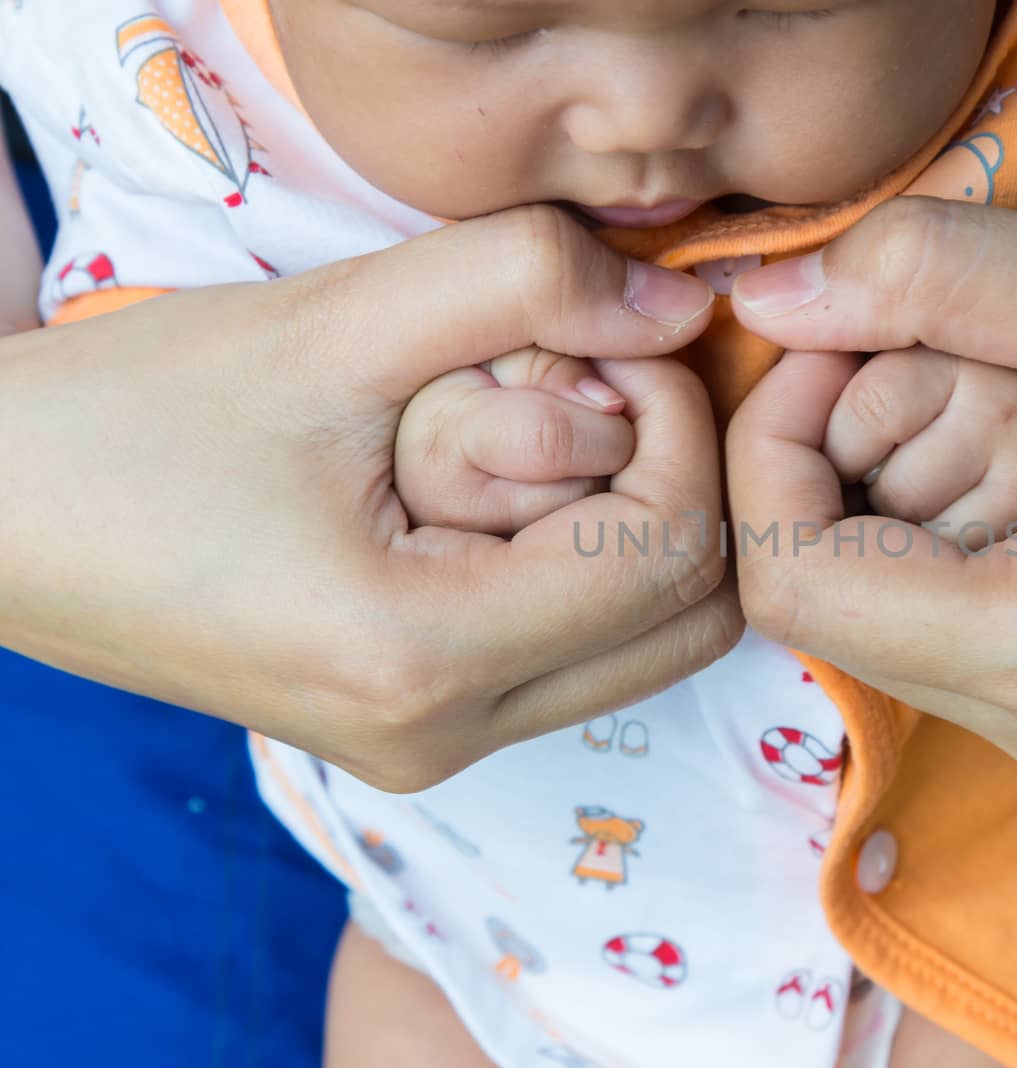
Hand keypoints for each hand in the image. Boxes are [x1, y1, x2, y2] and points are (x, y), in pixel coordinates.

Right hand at [0, 207, 735, 790]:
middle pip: (683, 618)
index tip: (605, 338)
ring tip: (506, 426)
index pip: (667, 557)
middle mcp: (446, 738)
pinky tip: (482, 478)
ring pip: (641, 638)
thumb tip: (683, 308)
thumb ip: (523, 283)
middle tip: (571, 382)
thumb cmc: (136, 421)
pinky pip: (571, 646)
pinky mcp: (418, 724)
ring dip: (617, 514)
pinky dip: (570, 551)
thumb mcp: (334, 323)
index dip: (678, 427)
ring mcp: (433, 747)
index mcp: (422, 661)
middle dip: (667, 478)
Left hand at [726, 197, 1016, 791]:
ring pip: (879, 619)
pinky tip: (1004, 462)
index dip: (770, 452)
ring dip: (880, 497)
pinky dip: (932, 535)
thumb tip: (759, 300)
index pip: (794, 583)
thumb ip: (920, 277)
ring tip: (969, 399)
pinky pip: (944, 631)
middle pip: (830, 605)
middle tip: (893, 353)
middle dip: (822, 468)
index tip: (833, 347)